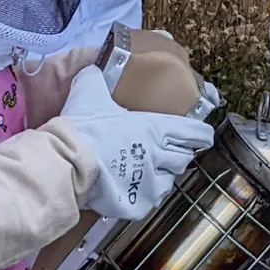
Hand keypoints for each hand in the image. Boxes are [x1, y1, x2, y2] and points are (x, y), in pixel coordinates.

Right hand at [60, 65, 215, 220]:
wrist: (68, 163)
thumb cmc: (83, 127)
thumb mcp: (89, 91)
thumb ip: (96, 77)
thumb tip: (94, 66)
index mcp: (156, 129)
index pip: (195, 133)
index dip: (201, 134)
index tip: (202, 136)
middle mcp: (160, 156)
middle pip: (184, 158)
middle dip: (177, 155)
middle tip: (164, 152)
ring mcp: (151, 183)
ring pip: (169, 180)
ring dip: (161, 175)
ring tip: (146, 172)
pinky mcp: (139, 203)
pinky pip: (150, 201)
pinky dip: (145, 196)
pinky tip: (132, 189)